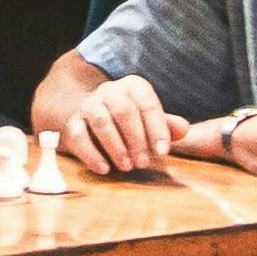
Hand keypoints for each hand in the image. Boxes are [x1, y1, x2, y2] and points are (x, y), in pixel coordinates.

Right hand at [60, 73, 179, 175]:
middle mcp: (109, 91)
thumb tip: (183, 129)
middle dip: (135, 138)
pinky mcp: (73, 123)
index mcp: (132, 87)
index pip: (147, 102)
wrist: (92, 117)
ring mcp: (88, 105)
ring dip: (115, 146)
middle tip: (144, 163)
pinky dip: (91, 154)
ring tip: (127, 167)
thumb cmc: (130, 121)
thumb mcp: (150, 119)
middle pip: (123, 110)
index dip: (157, 127)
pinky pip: (78, 135)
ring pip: (100, 121)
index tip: (163, 151)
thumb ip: (167, 125)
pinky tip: (104, 169)